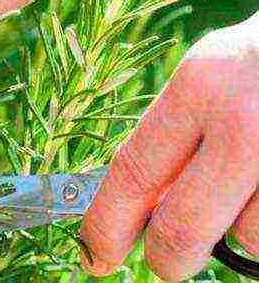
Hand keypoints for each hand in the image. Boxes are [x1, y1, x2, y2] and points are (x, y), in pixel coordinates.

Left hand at [80, 13, 258, 280]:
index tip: (93, 254)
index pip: (132, 172)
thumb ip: (176, 133)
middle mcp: (242, 122)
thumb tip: (142, 204)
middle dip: (167, 258)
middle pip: (180, 230)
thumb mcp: (212, 76)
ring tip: (252, 178)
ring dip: (240, 228)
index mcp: (199, 85)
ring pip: (247, 238)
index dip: (105, 225)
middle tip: (167, 259)